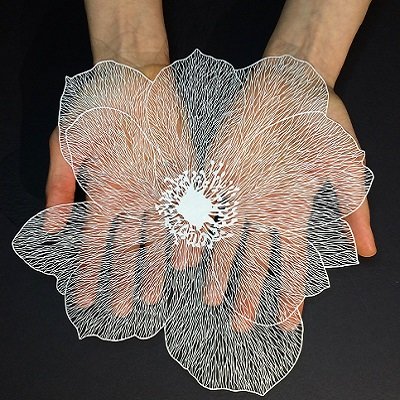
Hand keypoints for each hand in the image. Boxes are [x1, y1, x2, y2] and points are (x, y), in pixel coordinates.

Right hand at [45, 64, 175, 316]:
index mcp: (105, 195)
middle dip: (126, 279)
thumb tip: (50, 227)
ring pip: (158, 237)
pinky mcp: (182, 178)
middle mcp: (132, 200)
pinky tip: (186, 260)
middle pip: (128, 248)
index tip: (84, 299)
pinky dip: (185, 236)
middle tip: (126, 309)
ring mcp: (158, 191)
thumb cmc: (95, 109)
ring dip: (156, 267)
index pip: (94, 244)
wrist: (132, 80)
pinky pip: (186, 213)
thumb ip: (59, 187)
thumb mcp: (67, 147)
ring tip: (156, 295)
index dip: (88, 272)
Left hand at [200, 56, 375, 332]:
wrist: (289, 85)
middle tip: (241, 326)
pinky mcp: (217, 175)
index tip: (286, 323)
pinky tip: (185, 258)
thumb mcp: (345, 165)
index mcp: (293, 209)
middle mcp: (264, 209)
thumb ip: (353, 208)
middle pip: (256, 261)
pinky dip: (194, 234)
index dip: (290, 294)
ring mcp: (238, 194)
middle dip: (249, 294)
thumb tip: (369, 251)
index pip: (292, 262)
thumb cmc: (321, 121)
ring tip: (210, 300)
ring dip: (218, 272)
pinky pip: (203, 211)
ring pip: (225, 242)